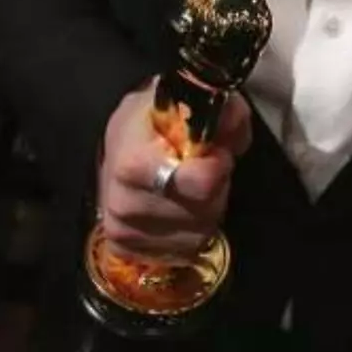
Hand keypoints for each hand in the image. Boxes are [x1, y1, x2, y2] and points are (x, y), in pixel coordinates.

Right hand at [96, 79, 251, 263]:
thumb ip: (225, 114)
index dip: (219, 166)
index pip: (202, 184)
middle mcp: (126, 203)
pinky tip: (177, 209)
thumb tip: (232, 130)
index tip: (217, 151)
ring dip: (205, 211)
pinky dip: (188, 232)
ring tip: (187, 187)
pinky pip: (183, 251)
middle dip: (216, 188)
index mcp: (137, 164)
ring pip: (199, 233)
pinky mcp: (125, 248)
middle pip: (206, 211)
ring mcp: (123, 230)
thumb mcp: (194, 99)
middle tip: (201, 168)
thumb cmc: (158, 118)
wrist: (119, 139)